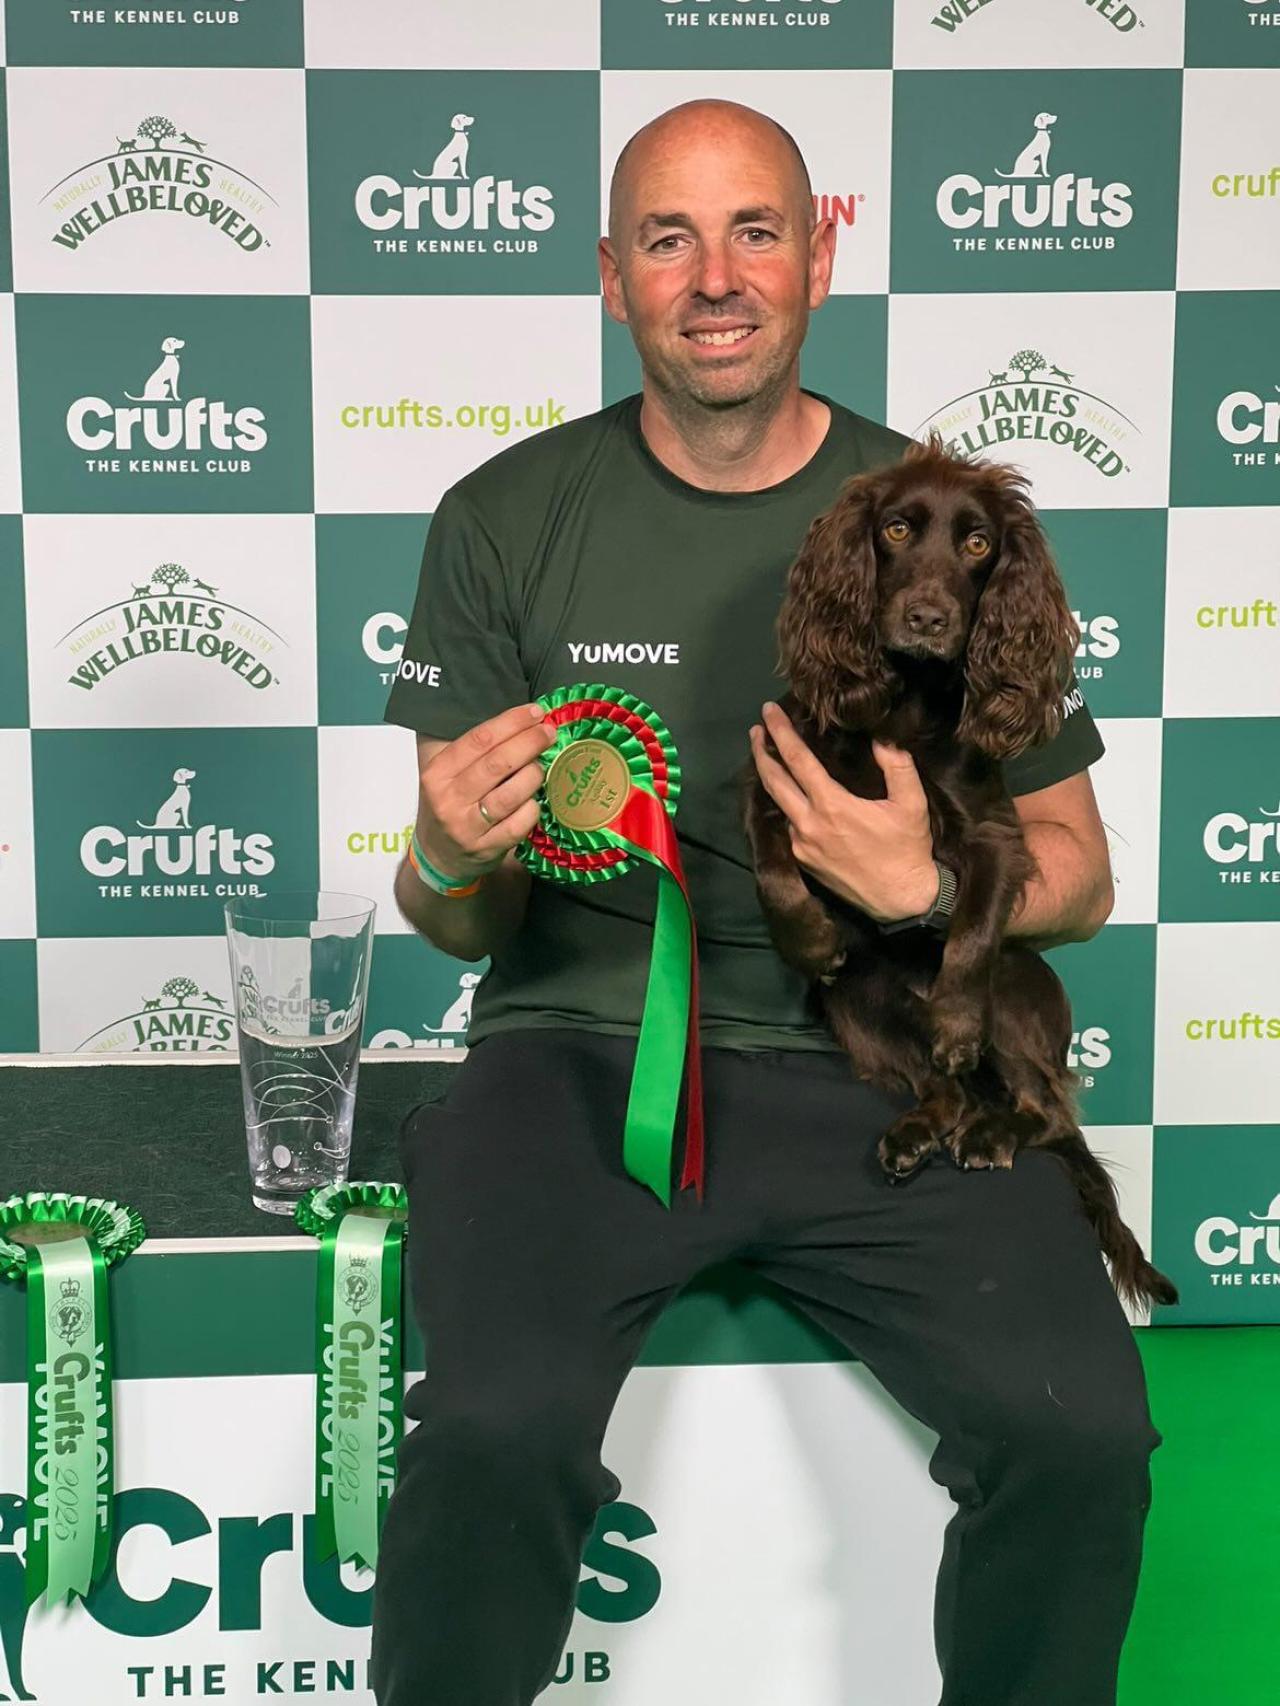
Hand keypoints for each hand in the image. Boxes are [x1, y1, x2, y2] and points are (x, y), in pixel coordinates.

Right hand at [417, 702, 556, 882]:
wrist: (437, 856)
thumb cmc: (449, 804)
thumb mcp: (445, 774)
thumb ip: (472, 748)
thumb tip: (519, 718)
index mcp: (438, 772)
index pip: (479, 739)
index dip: (511, 722)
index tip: (535, 712)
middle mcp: (449, 798)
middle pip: (497, 764)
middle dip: (530, 743)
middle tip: (549, 732)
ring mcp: (467, 827)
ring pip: (511, 795)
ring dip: (534, 775)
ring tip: (542, 766)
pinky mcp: (485, 849)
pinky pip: (519, 824)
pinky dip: (533, 808)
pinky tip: (536, 800)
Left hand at [749, 701, 938, 922]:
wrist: (901, 900)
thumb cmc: (908, 850)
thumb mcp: (910, 803)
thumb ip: (897, 764)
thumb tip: (882, 736)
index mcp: (832, 805)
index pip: (797, 760)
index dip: (780, 732)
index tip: (768, 712)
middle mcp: (808, 824)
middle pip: (773, 780)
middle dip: (761, 751)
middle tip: (755, 729)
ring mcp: (802, 845)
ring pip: (778, 804)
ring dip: (770, 778)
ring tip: (767, 757)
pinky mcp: (803, 862)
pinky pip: (789, 828)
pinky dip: (786, 806)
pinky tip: (790, 797)